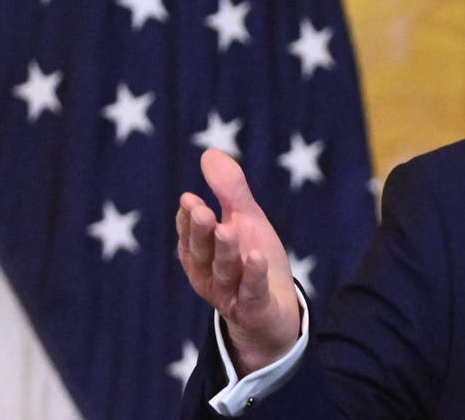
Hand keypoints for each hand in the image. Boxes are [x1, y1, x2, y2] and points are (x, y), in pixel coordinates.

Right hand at [176, 149, 301, 375]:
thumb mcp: (246, 221)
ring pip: (224, 273)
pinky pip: (251, 293)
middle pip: (202, 253)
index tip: (189, 198)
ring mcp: (230, 295)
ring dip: (225, 251)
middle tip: (200, 210)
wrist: (275, 312)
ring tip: (228, 230)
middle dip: (200, 232)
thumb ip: (229, 191)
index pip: (191, 235)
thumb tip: (208, 152)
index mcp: (202, 254)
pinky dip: (253, 276)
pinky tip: (257, 257)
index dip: (188, 219)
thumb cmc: (254, 261)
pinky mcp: (254, 309)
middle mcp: (209, 276)